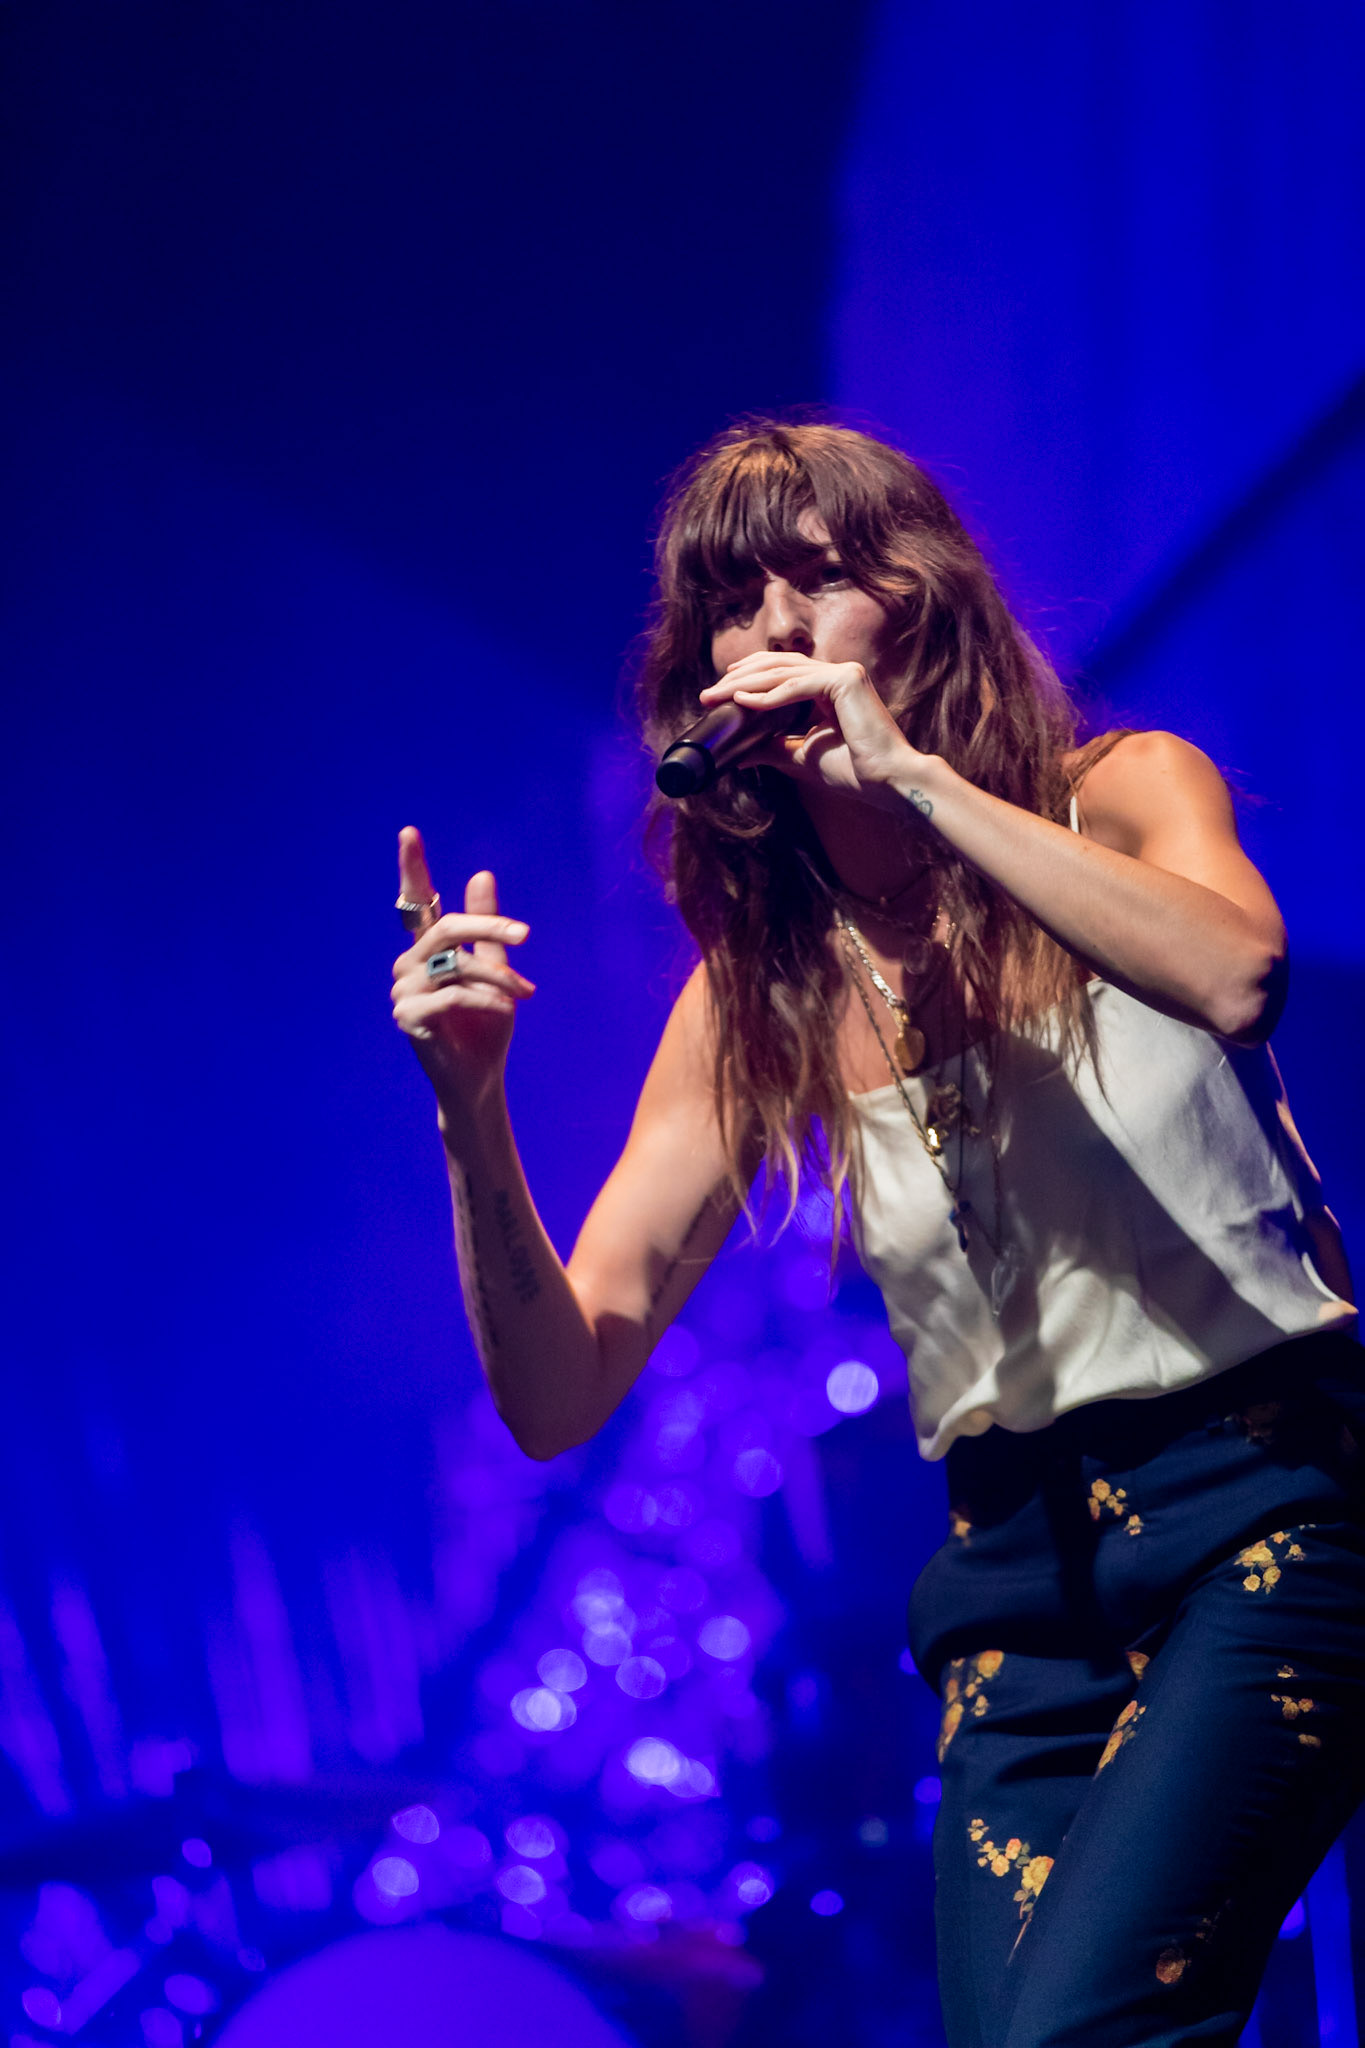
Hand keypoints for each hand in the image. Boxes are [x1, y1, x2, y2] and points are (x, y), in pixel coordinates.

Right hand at [390, 826, 533, 1112]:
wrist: (481, 1077)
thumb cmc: (486, 1024)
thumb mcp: (495, 968)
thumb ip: (488, 928)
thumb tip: (481, 874)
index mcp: (428, 949)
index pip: (417, 901)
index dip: (412, 867)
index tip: (409, 832)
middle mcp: (409, 965)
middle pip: (446, 928)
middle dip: (489, 927)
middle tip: (526, 934)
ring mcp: (404, 992)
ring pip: (455, 964)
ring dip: (498, 977)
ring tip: (525, 994)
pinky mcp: (409, 1018)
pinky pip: (452, 996)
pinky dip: (485, 1001)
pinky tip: (503, 1012)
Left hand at [698, 650, 922, 806]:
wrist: (888, 783)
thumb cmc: (855, 772)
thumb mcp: (802, 757)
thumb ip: (773, 749)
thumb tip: (740, 754)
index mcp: (831, 688)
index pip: (783, 672)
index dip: (749, 677)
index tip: (719, 690)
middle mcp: (839, 674)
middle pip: (778, 665)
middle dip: (740, 677)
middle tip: (708, 693)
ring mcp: (844, 673)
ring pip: (784, 672)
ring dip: (745, 684)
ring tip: (717, 695)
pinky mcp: (847, 680)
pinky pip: (799, 685)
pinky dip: (769, 695)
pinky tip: (744, 701)